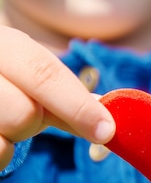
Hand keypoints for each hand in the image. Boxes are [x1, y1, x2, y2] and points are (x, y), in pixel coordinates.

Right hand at [0, 26, 114, 170]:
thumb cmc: (5, 76)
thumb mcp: (31, 73)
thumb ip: (68, 94)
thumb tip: (109, 116)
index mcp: (7, 44)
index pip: (46, 75)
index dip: (79, 106)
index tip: (106, 131)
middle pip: (25, 114)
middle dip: (34, 122)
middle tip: (27, 112)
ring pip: (5, 138)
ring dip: (12, 137)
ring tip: (2, 118)